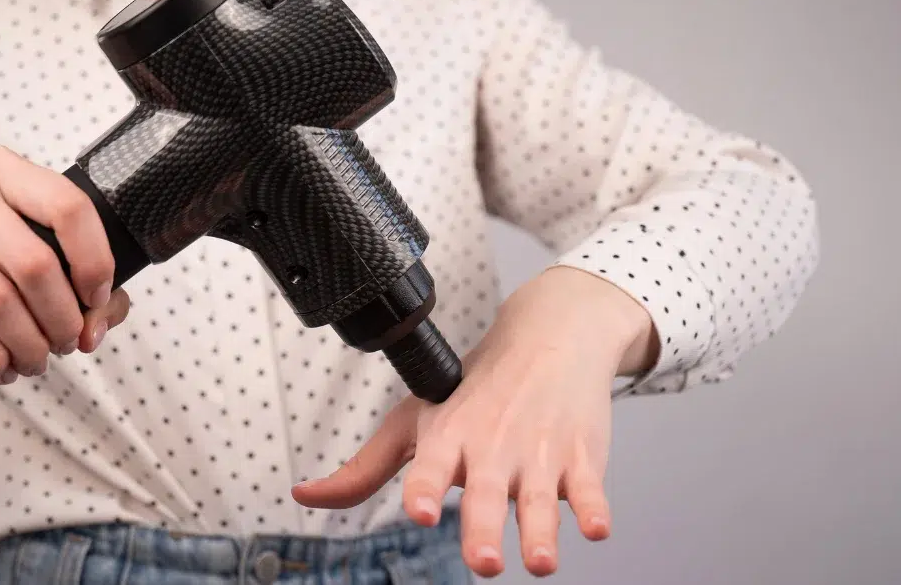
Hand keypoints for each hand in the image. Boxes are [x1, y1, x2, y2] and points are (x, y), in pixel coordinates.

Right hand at [0, 145, 126, 382]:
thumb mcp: (20, 248)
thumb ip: (78, 282)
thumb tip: (96, 329)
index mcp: (4, 169)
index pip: (69, 207)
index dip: (94, 263)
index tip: (94, 300)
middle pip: (35, 263)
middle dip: (61, 318)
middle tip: (65, 345)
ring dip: (27, 344)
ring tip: (35, 362)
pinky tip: (0, 368)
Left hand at [291, 266, 656, 577]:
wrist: (550, 336)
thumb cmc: (474, 389)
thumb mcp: (415, 420)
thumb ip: (365, 468)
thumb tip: (305, 496)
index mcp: (448, 436)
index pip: (429, 467)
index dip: (424, 488)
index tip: (420, 511)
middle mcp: (491, 445)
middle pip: (485, 494)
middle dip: (484, 529)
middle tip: (483, 562)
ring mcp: (537, 452)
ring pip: (538, 499)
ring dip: (540, 532)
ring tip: (540, 561)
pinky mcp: (579, 457)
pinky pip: (589, 487)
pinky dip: (594, 506)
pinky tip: (595, 526)